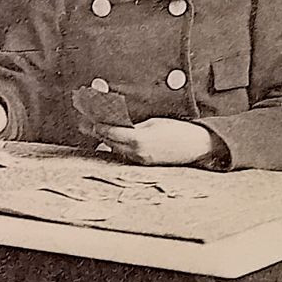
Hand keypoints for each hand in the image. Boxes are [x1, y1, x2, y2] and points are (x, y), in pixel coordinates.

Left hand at [78, 117, 216, 165]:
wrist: (197, 146)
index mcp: (139, 140)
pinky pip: (125, 155)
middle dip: (96, 132)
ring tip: (93, 130)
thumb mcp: (153, 123)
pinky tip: (108, 140)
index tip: (86, 117)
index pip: (110, 132)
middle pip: (110, 142)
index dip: (97, 125)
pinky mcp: (144, 164)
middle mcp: (137, 153)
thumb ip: (133, 126)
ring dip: (104, 140)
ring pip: (116, 149)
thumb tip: (116, 125)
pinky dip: (116, 146)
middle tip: (83, 123)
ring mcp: (140, 161)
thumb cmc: (177, 130)